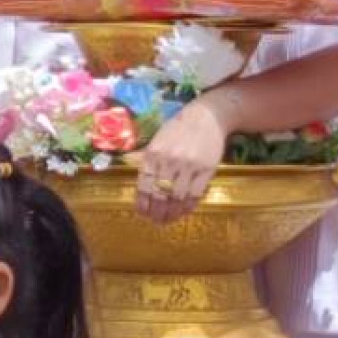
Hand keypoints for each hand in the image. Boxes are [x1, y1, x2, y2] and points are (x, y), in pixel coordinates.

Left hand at [134, 103, 229, 221]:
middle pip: (160, 195)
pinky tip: (184, 211)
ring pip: (177, 198)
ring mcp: (189, 166)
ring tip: (169, 219)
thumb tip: (129, 165)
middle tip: (156, 221)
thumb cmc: (179, 127)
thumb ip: (145, 156)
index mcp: (154, 153)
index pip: (145, 185)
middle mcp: (170, 161)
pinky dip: (188, 206)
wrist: (208, 116)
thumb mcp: (157, 138)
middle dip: (156, 212)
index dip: (143, 203)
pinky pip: (195, 194)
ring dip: (172, 213)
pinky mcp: (206, 170)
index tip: (142, 213)